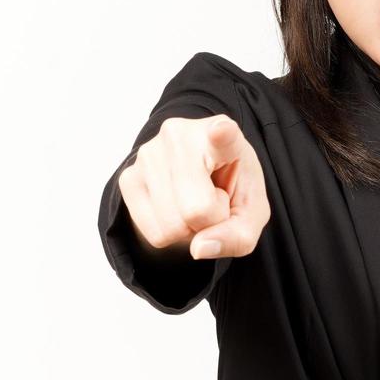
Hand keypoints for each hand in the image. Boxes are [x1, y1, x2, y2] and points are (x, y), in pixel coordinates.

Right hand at [118, 115, 270, 260]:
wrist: (201, 179)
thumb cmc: (232, 188)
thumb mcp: (251, 213)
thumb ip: (238, 235)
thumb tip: (199, 248)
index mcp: (224, 135)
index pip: (222, 134)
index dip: (221, 135)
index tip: (222, 131)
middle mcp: (181, 135)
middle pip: (198, 210)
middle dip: (210, 221)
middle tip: (213, 199)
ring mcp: (149, 154)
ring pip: (172, 226)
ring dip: (188, 228)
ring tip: (195, 200)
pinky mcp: (128, 177)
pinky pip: (153, 234)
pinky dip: (169, 233)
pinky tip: (176, 206)